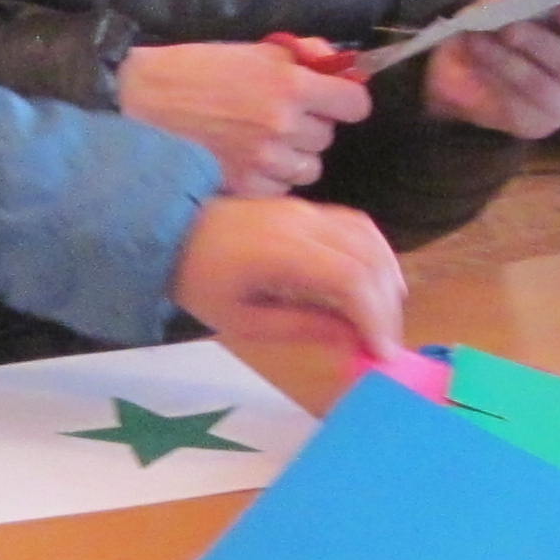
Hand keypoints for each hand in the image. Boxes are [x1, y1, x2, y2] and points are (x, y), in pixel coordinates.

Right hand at [118, 42, 374, 195]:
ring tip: (258, 144)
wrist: (139, 100)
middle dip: (308, 128)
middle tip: (276, 119)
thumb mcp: (253, 50)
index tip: (330, 102)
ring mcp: (264, 160)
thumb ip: (303, 55)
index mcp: (290, 84)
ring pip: (307, 169)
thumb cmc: (195, 71)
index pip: (356, 104)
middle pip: (327, 138)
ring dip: (290, 158)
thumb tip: (341, 66)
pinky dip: (267, 181)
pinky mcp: (244, 187)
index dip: (344, 102)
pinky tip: (242, 164)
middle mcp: (283, 124)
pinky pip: (279, 190)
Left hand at [170, 197, 407, 361]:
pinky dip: (375, 254)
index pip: (348, 277)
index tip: (382, 352)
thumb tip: (353, 340)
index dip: (374, 315)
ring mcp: (306, 210)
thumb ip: (302, 328)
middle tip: (386, 343)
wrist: (171, 232)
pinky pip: (356, 224)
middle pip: (366, 256)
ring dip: (387, 277)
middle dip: (386, 304)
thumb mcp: (243, 321)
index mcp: (280, 252)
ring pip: (368, 235)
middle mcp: (301, 223)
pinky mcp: (307, 208)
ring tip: (386, 318)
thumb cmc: (201, 282)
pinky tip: (376, 284)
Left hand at [424, 2, 559, 137]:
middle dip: (542, 45)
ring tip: (480, 44)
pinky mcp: (538, 125)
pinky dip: (494, 83)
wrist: (473, 73)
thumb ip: (506, 7)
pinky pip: (519, 108)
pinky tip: (477, 66)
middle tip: (510, 29)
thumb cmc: (503, 31)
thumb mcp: (502, 11)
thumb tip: (499, 10)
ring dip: (510, 64)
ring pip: (545, 90)